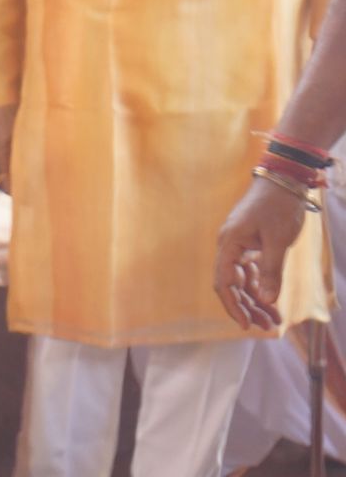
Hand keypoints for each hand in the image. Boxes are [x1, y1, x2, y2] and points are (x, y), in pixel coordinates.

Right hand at [213, 178, 306, 330]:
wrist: (284, 180)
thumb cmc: (278, 206)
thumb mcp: (277, 240)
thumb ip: (271, 271)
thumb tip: (267, 300)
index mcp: (229, 243)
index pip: (224, 282)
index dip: (233, 305)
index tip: (245, 325)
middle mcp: (230, 246)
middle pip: (233, 284)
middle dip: (247, 307)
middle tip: (266, 327)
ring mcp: (240, 245)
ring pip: (243, 280)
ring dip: (256, 301)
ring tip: (272, 320)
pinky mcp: (251, 244)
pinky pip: (252, 272)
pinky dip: (261, 287)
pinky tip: (272, 303)